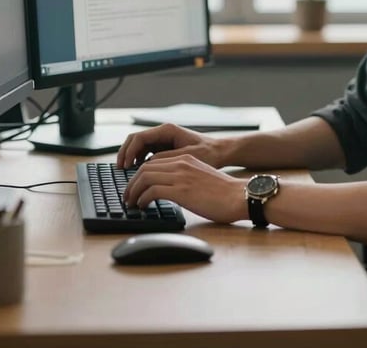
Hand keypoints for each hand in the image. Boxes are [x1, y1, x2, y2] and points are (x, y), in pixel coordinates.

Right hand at [116, 123, 224, 168]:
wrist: (221, 152)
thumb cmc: (208, 153)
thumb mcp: (186, 157)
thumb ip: (166, 159)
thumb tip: (147, 164)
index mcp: (167, 130)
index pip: (139, 138)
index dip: (128, 152)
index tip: (124, 166)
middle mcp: (163, 133)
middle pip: (135, 140)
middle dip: (125, 154)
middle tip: (120, 170)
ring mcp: (163, 140)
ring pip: (139, 147)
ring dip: (131, 158)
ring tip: (127, 174)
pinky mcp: (165, 148)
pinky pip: (146, 153)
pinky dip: (139, 161)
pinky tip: (139, 174)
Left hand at [124, 154, 246, 224]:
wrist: (239, 196)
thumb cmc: (224, 193)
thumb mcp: (201, 178)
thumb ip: (185, 179)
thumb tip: (171, 192)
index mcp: (186, 159)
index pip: (154, 162)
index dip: (140, 175)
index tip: (135, 187)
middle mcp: (181, 163)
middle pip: (145, 168)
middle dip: (132, 183)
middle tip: (127, 196)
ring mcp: (181, 176)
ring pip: (145, 177)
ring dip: (133, 191)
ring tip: (131, 202)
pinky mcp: (181, 190)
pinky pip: (153, 191)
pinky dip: (143, 198)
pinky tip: (143, 206)